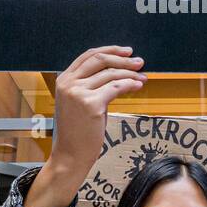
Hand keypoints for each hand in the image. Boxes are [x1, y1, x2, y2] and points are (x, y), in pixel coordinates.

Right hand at [25, 45, 145, 206]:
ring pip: (111, 74)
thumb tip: (118, 71)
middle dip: (123, 59)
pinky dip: (130, 84)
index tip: (126, 51)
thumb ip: (91, 85)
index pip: (88, 55)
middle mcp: (68, 83)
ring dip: (131, 74)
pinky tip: (138, 86)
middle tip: (140, 62)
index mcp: (63, 80)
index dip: (110, 50)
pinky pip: (116, 87)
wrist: (70, 155)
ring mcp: (78, 93)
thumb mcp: (79, 102)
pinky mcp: (91, 104)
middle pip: (100, 60)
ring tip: (143, 77)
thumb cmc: (78, 132)